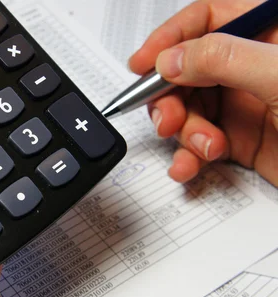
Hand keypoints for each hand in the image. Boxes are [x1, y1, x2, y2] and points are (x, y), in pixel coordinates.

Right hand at [129, 0, 277, 185]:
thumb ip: (224, 59)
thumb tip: (173, 59)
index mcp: (271, 33)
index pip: (207, 18)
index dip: (170, 37)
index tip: (143, 63)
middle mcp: (253, 66)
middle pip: (188, 69)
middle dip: (171, 97)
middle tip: (169, 119)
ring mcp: (246, 104)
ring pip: (189, 109)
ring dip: (182, 133)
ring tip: (199, 149)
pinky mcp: (243, 140)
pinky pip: (199, 142)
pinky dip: (188, 157)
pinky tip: (190, 167)